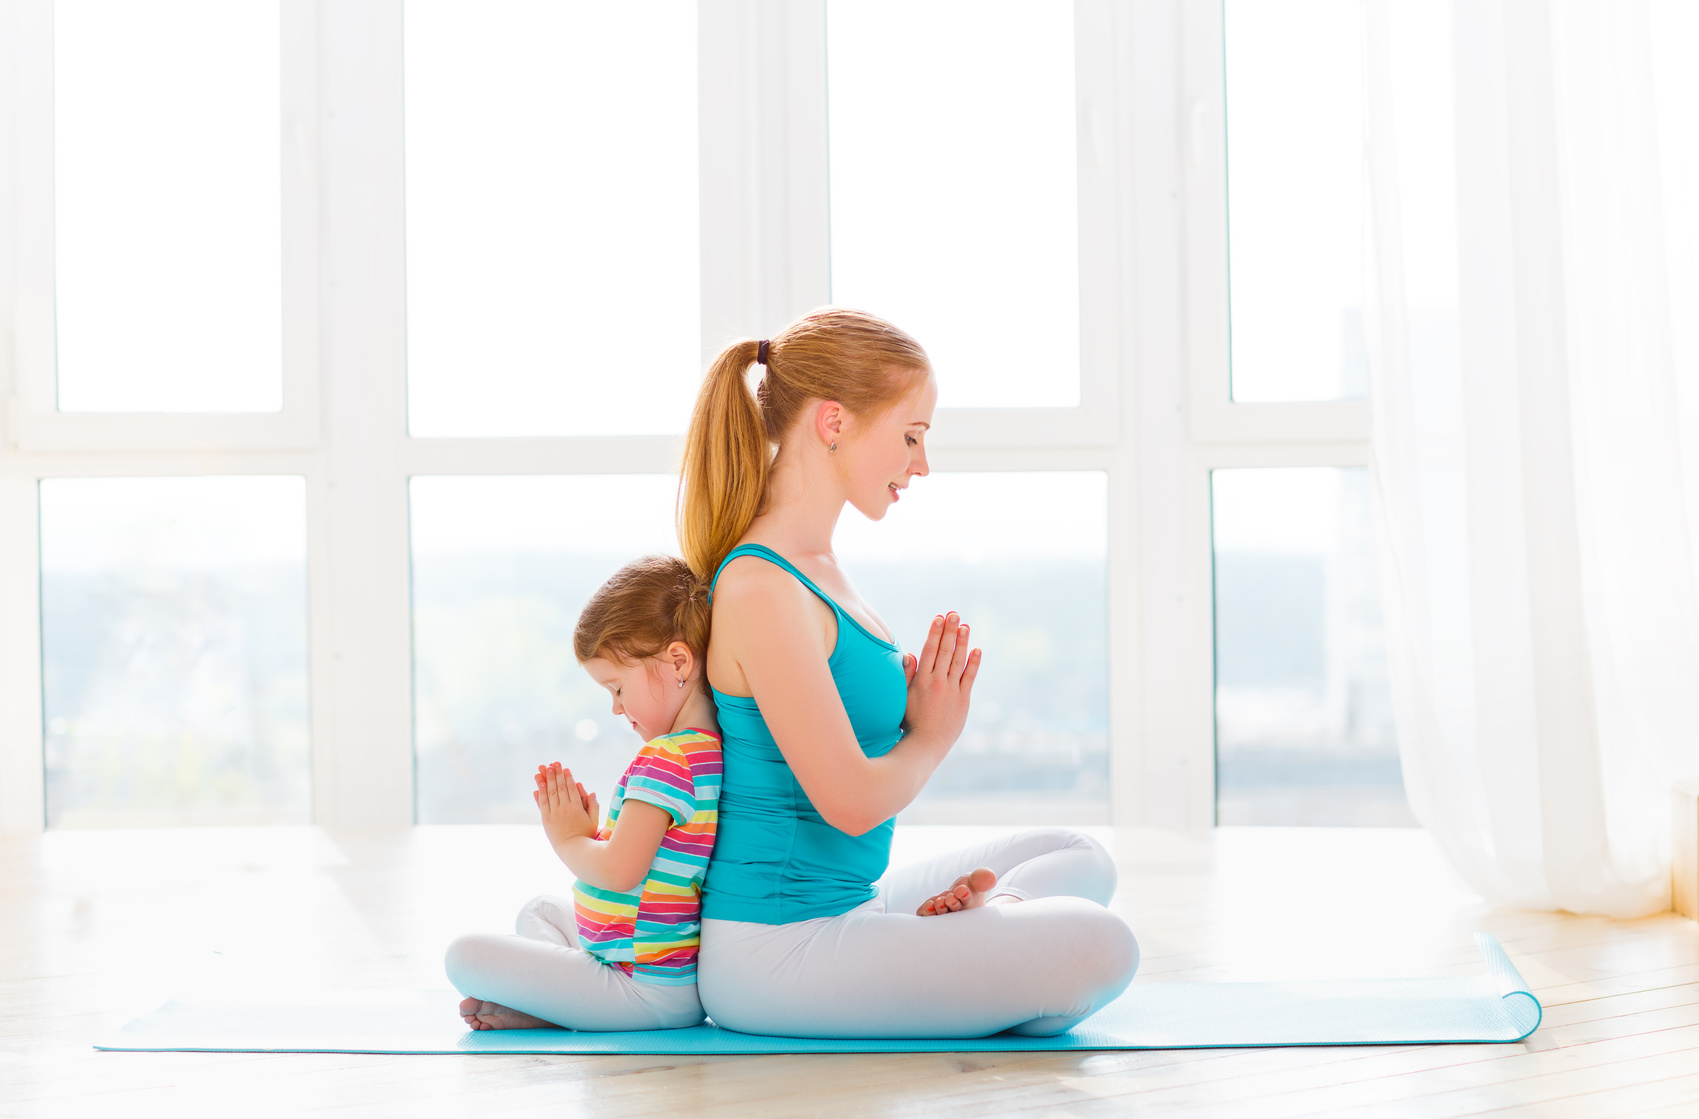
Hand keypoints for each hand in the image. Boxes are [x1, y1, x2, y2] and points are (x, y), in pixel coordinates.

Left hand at [533, 762, 599, 849]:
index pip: (570, 788)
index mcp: (577, 808)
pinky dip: (540, 793)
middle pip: (559, 787)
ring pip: (550, 793)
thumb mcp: (594, 820)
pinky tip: (539, 784)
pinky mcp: (546, 819)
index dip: (567, 777)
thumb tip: (590, 792)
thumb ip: (593, 805)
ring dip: (547, 780)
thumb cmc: (586, 835)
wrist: (572, 850)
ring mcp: (554, 814)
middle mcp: (564, 809)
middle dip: (556, 774)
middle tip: (554, 763)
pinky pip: (542, 803)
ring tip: (544, 769)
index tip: (565, 769)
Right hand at [901, 611, 981, 750]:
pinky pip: (969, 677)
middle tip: (954, 614)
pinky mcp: (963, 699)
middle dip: (950, 631)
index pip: (930, 650)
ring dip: (962, 642)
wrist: (927, 744)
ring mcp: (952, 690)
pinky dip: (973, 663)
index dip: (935, 632)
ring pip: (958, 661)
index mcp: (921, 680)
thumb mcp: (903, 697)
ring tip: (965, 626)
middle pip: (945, 651)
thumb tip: (909, 654)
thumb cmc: (911, 721)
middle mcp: (937, 682)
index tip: (939, 617)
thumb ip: (907, 675)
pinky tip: (977, 649)